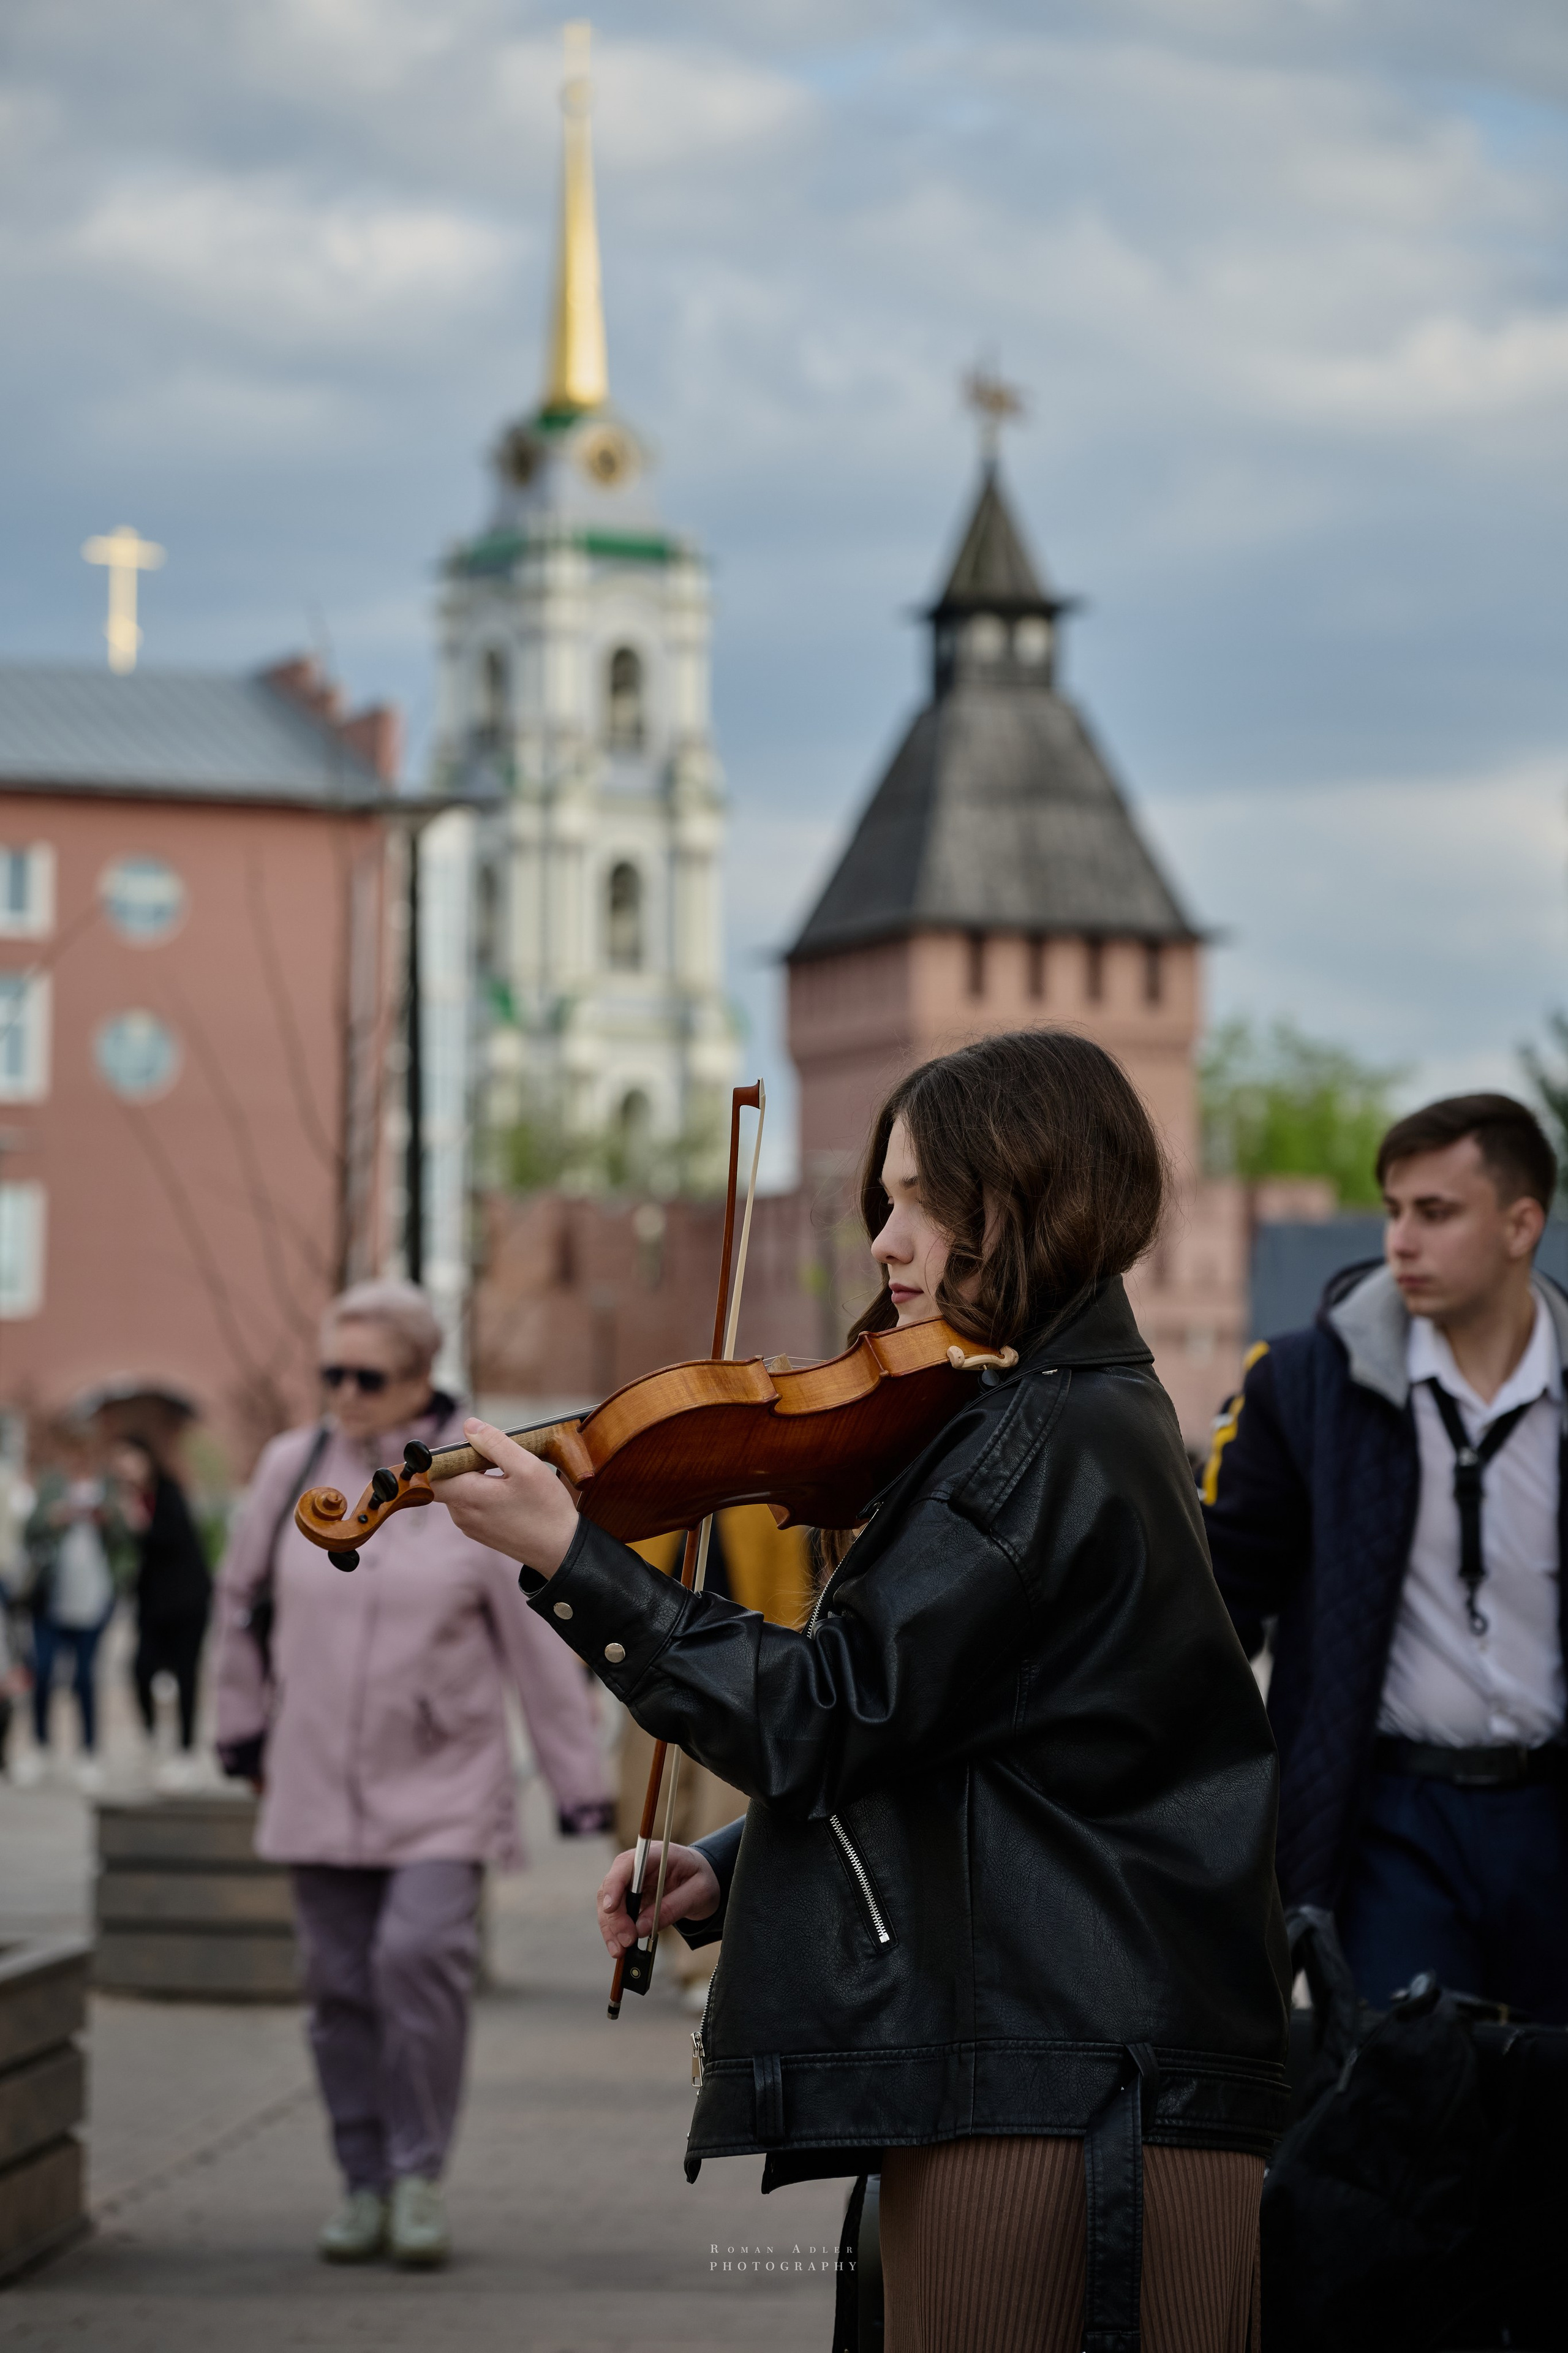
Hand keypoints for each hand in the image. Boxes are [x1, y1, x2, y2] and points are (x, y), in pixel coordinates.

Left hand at [442, 1419, 580, 1575]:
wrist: (561, 1549)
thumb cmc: (546, 1509)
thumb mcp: (526, 1466)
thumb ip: (495, 1443)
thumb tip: (469, 1425)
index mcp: (467, 1497)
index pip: (432, 1473)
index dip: (442, 1456)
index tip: (467, 1446)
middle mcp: (461, 1514)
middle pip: (447, 1479)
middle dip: (466, 1462)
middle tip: (498, 1459)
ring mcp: (470, 1526)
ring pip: (460, 1490)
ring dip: (477, 1477)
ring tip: (508, 1476)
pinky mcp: (480, 1532)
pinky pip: (471, 1504)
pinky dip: (483, 1492)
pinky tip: (509, 1492)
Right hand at [596, 1842, 721, 1956]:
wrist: (704, 1880)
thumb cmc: (702, 1879)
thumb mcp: (698, 1893)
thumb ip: (671, 1908)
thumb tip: (640, 1929)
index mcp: (655, 1854)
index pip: (626, 1864)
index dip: (614, 1885)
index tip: (611, 1908)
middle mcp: (636, 1865)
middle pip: (611, 1887)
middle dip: (614, 1917)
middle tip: (626, 1942)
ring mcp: (630, 1881)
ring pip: (607, 1904)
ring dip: (611, 1929)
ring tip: (620, 1951)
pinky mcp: (629, 1897)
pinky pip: (615, 1914)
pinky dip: (615, 1931)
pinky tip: (620, 1947)